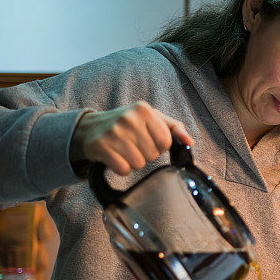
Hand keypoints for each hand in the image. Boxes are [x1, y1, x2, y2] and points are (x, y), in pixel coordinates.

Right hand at [70, 101, 193, 175]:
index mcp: (144, 110)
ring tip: (124, 150)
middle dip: (145, 154)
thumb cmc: (127, 124)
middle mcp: (128, 118)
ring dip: (133, 162)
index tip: (148, 140)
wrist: (90, 127)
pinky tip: (115, 156)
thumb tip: (189, 142)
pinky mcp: (101, 146)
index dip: (159, 146)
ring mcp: (113, 132)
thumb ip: (174, 128)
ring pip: (138, 164)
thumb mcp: (151, 118)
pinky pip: (123, 169)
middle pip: (152, 155)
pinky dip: (121, 168)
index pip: (166, 142)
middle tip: (133, 145)